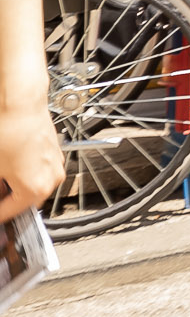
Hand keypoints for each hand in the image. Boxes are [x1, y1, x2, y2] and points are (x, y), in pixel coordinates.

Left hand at [0, 105, 63, 224]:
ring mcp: (56, 165)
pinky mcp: (55, 152)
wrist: (21, 103)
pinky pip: (39, 171)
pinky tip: (9, 163)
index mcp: (36, 189)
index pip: (8, 213)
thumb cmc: (7, 131)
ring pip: (32, 185)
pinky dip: (24, 172)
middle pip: (24, 201)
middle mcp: (52, 180)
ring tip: (0, 175)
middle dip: (6, 198)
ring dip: (15, 185)